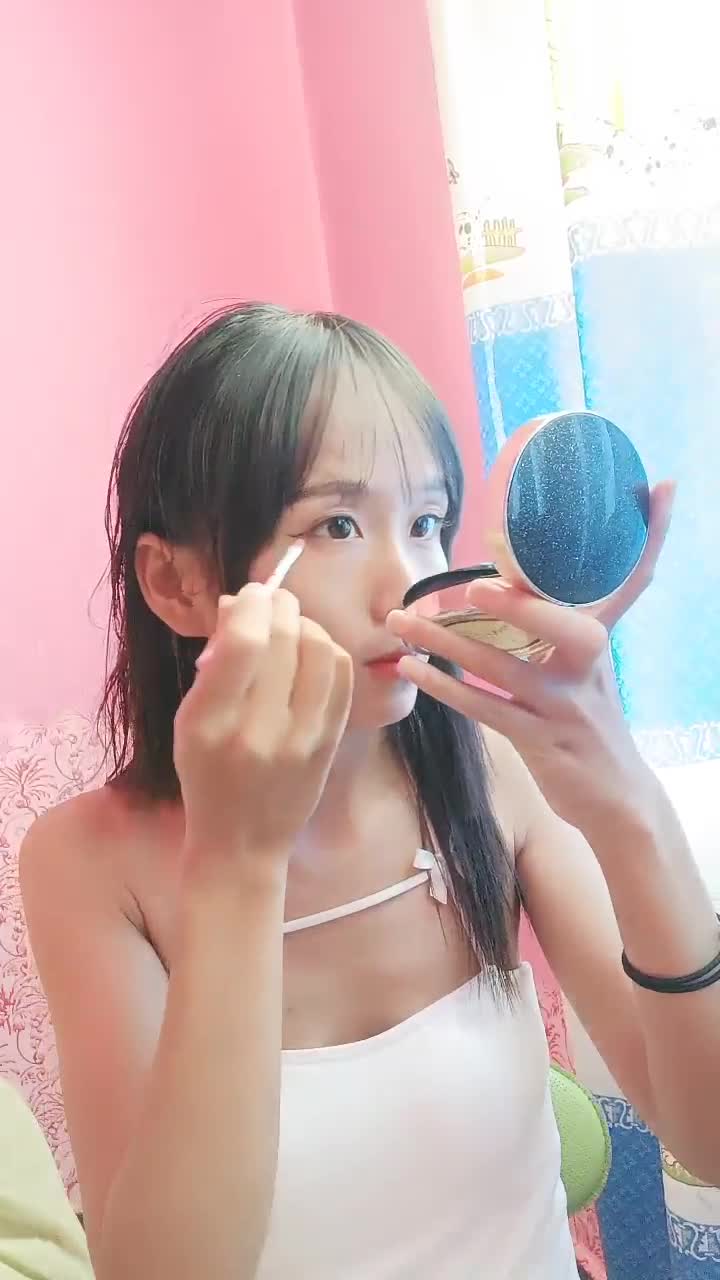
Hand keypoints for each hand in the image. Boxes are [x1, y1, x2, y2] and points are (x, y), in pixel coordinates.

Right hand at [174, 584, 353, 864]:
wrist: (242, 843)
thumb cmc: (206, 774)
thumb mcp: (190, 720)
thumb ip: (214, 662)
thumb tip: (240, 602)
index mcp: (211, 723)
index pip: (242, 642)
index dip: (250, 603)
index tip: (247, 595)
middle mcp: (260, 731)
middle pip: (284, 637)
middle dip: (277, 605)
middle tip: (268, 602)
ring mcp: (303, 739)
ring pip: (320, 648)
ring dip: (305, 624)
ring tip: (289, 628)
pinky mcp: (330, 742)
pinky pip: (341, 674)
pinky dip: (327, 649)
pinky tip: (311, 652)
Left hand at [387, 483, 673, 838]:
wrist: (618, 796)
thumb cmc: (590, 720)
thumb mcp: (588, 667)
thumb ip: (556, 621)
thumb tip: (511, 575)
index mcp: (601, 636)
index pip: (636, 576)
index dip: (652, 533)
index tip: (657, 488)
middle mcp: (588, 664)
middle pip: (557, 622)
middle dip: (517, 599)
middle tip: (471, 582)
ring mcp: (564, 703)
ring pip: (501, 665)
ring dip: (445, 643)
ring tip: (400, 621)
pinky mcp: (539, 738)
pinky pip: (485, 707)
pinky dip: (445, 688)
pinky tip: (412, 671)